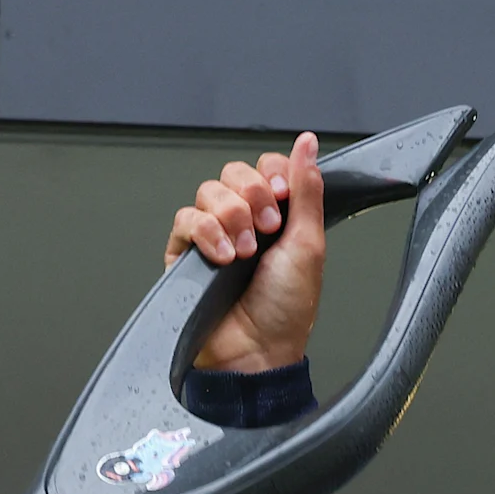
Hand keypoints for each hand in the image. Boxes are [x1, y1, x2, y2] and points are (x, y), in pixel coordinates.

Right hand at [169, 134, 326, 372]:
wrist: (257, 351)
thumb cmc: (286, 308)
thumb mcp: (309, 244)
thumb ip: (306, 189)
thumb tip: (308, 142)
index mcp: (277, 216)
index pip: (266, 167)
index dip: (272, 174)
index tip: (283, 198)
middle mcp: (243, 221)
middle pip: (235, 172)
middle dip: (253, 195)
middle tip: (268, 228)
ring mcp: (212, 235)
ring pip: (208, 191)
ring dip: (231, 216)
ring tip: (246, 253)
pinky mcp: (185, 253)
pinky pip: (185, 219)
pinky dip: (206, 232)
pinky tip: (223, 257)